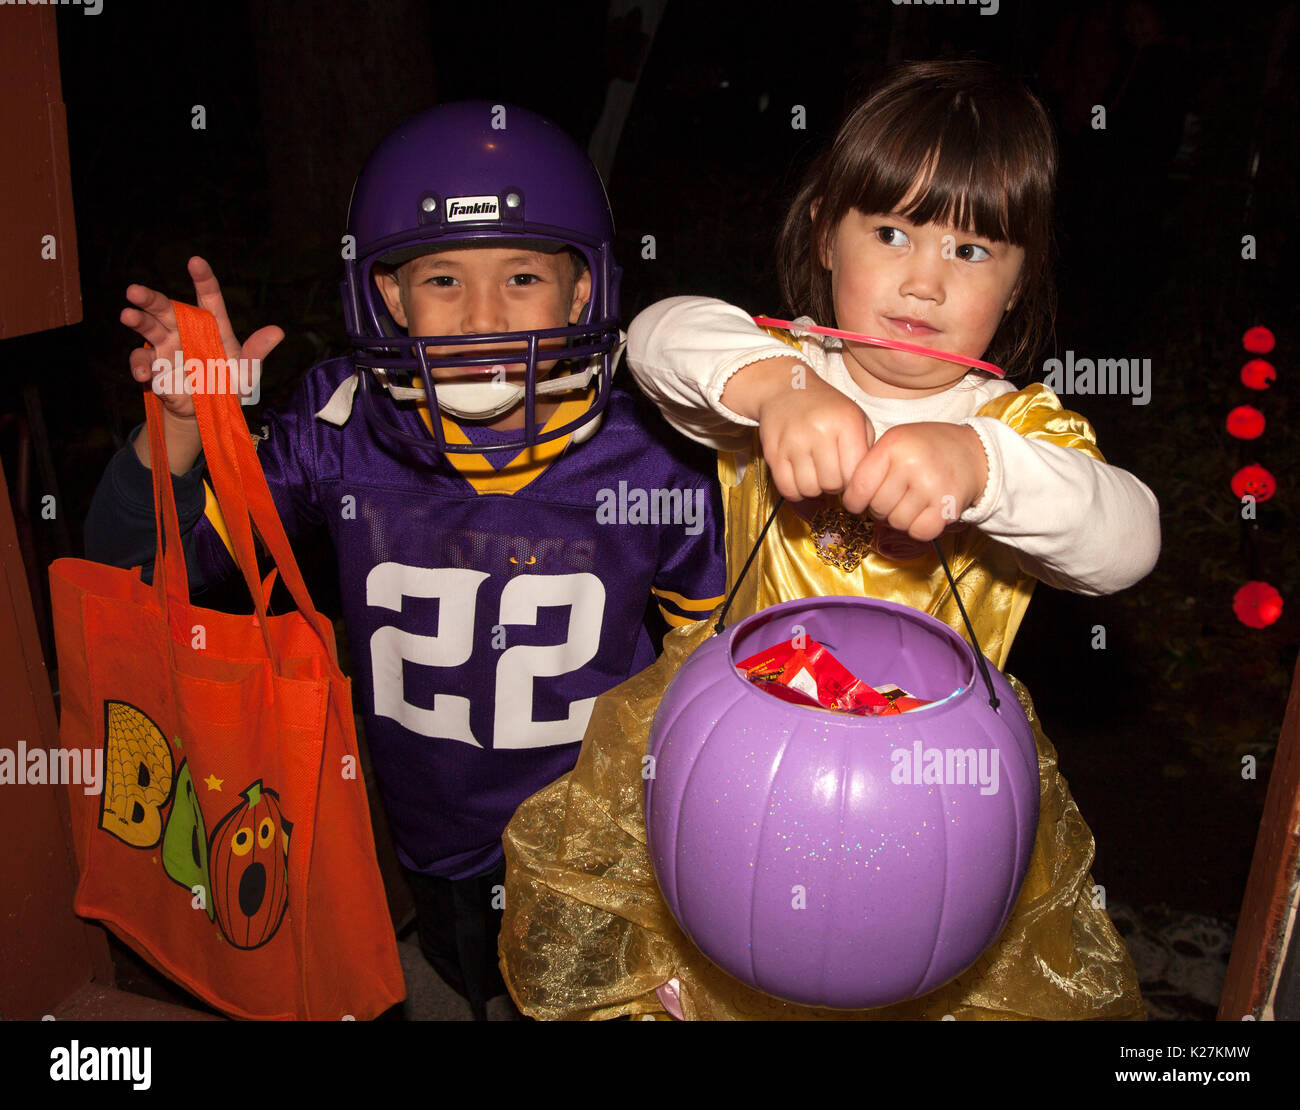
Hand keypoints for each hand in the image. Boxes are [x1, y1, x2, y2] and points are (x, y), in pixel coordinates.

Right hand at [121, 257, 282, 473]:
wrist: (210, 413)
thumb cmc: (231, 385)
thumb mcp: (247, 372)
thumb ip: (257, 352)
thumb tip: (278, 331)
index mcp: (212, 326)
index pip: (208, 298)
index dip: (202, 279)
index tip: (196, 261)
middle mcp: (185, 330)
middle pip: (166, 308)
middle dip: (149, 298)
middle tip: (134, 291)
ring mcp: (167, 347)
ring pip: (148, 327)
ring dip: (138, 320)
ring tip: (127, 315)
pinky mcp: (155, 367)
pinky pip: (142, 362)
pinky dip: (140, 366)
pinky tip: (144, 375)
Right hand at [727, 357, 876, 500]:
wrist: (787, 389)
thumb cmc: (827, 409)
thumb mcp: (856, 418)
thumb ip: (866, 449)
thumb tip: (863, 484)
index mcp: (846, 422)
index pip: (854, 473)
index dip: (853, 481)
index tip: (848, 475)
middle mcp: (820, 431)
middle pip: (832, 484)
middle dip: (834, 485)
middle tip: (831, 474)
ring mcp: (793, 441)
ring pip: (809, 489)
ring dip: (814, 489)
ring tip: (816, 475)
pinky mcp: (773, 451)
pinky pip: (787, 488)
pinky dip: (796, 491)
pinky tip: (800, 479)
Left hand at [843, 423, 988, 540]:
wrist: (974, 452)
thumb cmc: (925, 450)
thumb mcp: (895, 443)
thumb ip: (870, 466)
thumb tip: (848, 501)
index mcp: (893, 445)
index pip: (859, 486)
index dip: (854, 501)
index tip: (859, 501)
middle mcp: (912, 463)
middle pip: (877, 507)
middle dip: (880, 508)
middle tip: (895, 497)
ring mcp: (931, 485)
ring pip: (896, 522)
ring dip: (899, 519)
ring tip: (911, 502)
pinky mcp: (948, 506)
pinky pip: (919, 532)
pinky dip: (918, 528)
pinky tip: (924, 513)